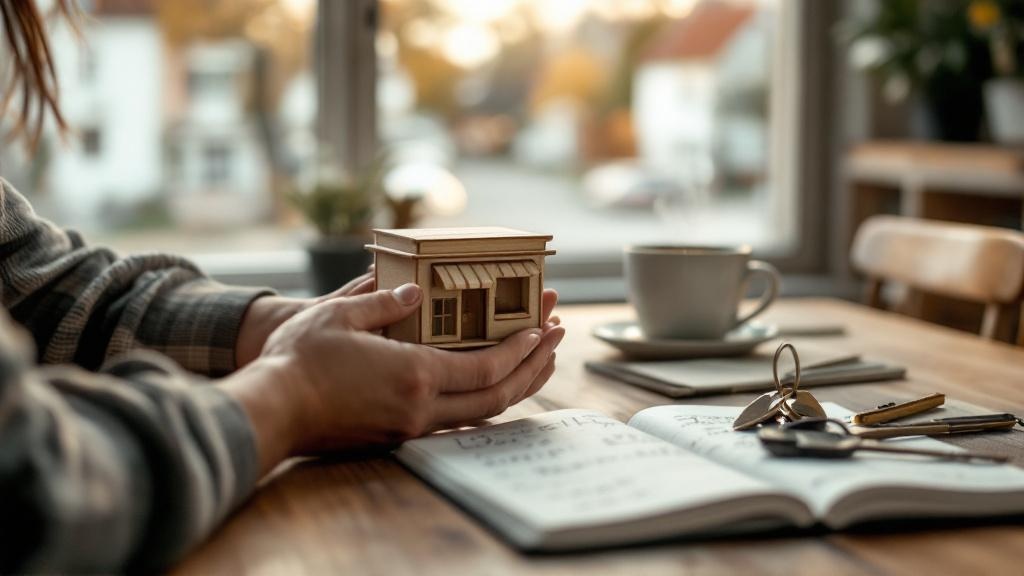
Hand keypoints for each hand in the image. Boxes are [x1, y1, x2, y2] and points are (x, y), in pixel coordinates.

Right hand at [223, 283, 563, 474]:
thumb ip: (383, 301)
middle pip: (496, 396)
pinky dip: (481, 401)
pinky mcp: (397, 435)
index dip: (520, 349)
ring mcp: (410, 427)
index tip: (542, 328)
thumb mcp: (341, 314)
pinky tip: (488, 386)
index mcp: (414, 375)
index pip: (486, 368)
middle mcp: (421, 408)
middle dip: (532, 368)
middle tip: (555, 339)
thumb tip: (412, 292)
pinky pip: (455, 421)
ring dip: (513, 387)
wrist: (271, 411)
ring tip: (535, 361)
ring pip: (479, 413)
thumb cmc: (300, 360)